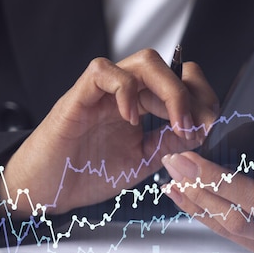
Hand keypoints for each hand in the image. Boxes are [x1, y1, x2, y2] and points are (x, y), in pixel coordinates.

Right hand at [0, 49, 217, 216]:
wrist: (45, 190)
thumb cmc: (86, 173)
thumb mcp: (141, 161)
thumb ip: (169, 144)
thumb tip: (201, 129)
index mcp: (141, 105)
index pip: (180, 81)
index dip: (200, 98)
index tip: (208, 126)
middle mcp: (125, 93)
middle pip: (168, 68)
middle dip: (192, 94)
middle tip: (196, 126)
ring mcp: (102, 92)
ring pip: (144, 62)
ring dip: (169, 90)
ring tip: (175, 122)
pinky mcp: (78, 96)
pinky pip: (103, 71)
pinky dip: (125, 89)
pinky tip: (131, 118)